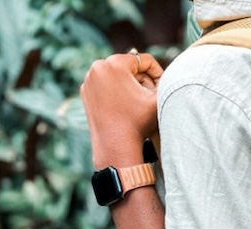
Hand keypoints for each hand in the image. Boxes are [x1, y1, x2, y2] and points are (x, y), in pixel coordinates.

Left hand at [80, 51, 163, 168]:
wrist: (116, 145)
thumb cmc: (139, 122)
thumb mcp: (158, 97)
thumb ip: (165, 79)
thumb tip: (164, 71)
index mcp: (115, 64)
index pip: (144, 60)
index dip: (157, 73)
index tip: (161, 88)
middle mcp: (97, 67)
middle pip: (129, 66)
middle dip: (141, 79)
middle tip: (148, 96)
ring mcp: (88, 80)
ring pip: (116, 74)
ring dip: (129, 84)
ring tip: (136, 102)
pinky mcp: (85, 92)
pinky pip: (105, 84)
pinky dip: (115, 91)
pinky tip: (123, 106)